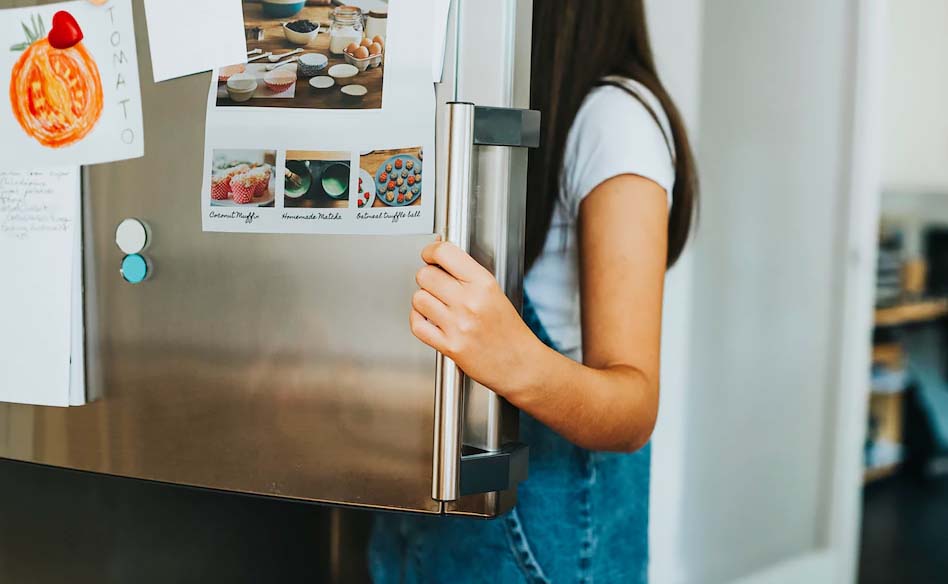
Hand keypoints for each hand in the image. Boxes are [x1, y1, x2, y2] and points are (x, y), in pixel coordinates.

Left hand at [410, 241, 540, 395]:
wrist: (519, 364)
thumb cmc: (509, 331)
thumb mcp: (495, 292)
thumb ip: (467, 274)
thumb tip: (440, 255)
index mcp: (483, 284)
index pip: (445, 253)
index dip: (431, 251)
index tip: (430, 255)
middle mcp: (470, 302)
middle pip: (426, 275)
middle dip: (427, 277)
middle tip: (435, 284)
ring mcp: (458, 324)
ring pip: (418, 298)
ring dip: (423, 300)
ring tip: (436, 305)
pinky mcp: (449, 346)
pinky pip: (417, 325)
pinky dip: (418, 320)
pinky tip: (429, 319)